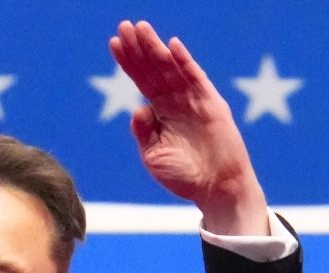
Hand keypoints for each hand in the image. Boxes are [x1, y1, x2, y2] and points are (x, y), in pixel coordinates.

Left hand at [110, 20, 267, 234]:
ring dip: (156, 48)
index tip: (114, 43)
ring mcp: (194, 100)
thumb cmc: (184, 176)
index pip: (141, 80)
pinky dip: (185, 62)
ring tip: (141, 29)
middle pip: (153, 68)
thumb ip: (143, 132)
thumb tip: (137, 108)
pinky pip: (197, 79)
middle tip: (124, 26)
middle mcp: (176, 101)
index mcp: (160, 112)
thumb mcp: (153, 156)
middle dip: (139, 48)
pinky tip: (172, 46)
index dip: (128, 62)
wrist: (214, 189)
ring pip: (171, 68)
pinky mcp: (212, 104)